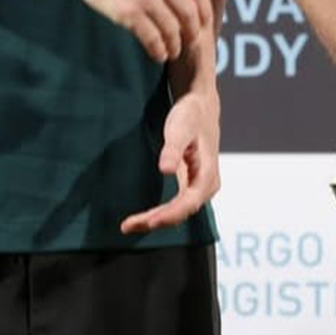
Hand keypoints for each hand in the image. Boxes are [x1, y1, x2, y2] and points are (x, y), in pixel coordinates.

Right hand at [58, 0, 212, 61]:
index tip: (204, 24)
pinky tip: (158, 55)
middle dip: (193, 32)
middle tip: (190, 41)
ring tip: (173, 51)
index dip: (204, 12)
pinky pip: (152, 38)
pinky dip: (158, 50)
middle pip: (190, 13)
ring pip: (173, 29)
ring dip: (175, 45)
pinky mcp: (128, 12)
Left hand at [120, 92, 221, 234]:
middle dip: (156, 221)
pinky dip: (159, 213)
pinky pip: (175, 206)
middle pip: (181, 212)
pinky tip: (143, 217)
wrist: (200, 108)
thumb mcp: (181, 127)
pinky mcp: (190, 186)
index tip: (150, 221)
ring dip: (155, 220)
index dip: (170, 214)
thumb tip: (166, 170)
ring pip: (177, 212)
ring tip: (129, 225)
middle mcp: (206, 186)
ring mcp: (199, 188)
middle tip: (128, 226)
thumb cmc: (191, 116)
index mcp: (207, 174)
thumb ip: (173, 148)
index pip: (189, 202)